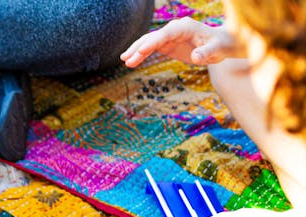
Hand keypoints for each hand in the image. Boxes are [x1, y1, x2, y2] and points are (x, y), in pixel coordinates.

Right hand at [121, 17, 240, 67]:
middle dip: (139, 47)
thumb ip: (206, 53)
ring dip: (136, 51)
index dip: (153, 41)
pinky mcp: (167, 44)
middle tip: (126, 59)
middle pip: (153, 37)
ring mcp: (169, 36)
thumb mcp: (216, 50)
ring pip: (149, 42)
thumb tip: (196, 57)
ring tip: (125, 61)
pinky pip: (150, 49)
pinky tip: (130, 62)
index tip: (141, 51)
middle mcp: (174, 29)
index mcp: (185, 27)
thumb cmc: (220, 45)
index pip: (165, 33)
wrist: (221, 44)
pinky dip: (140, 55)